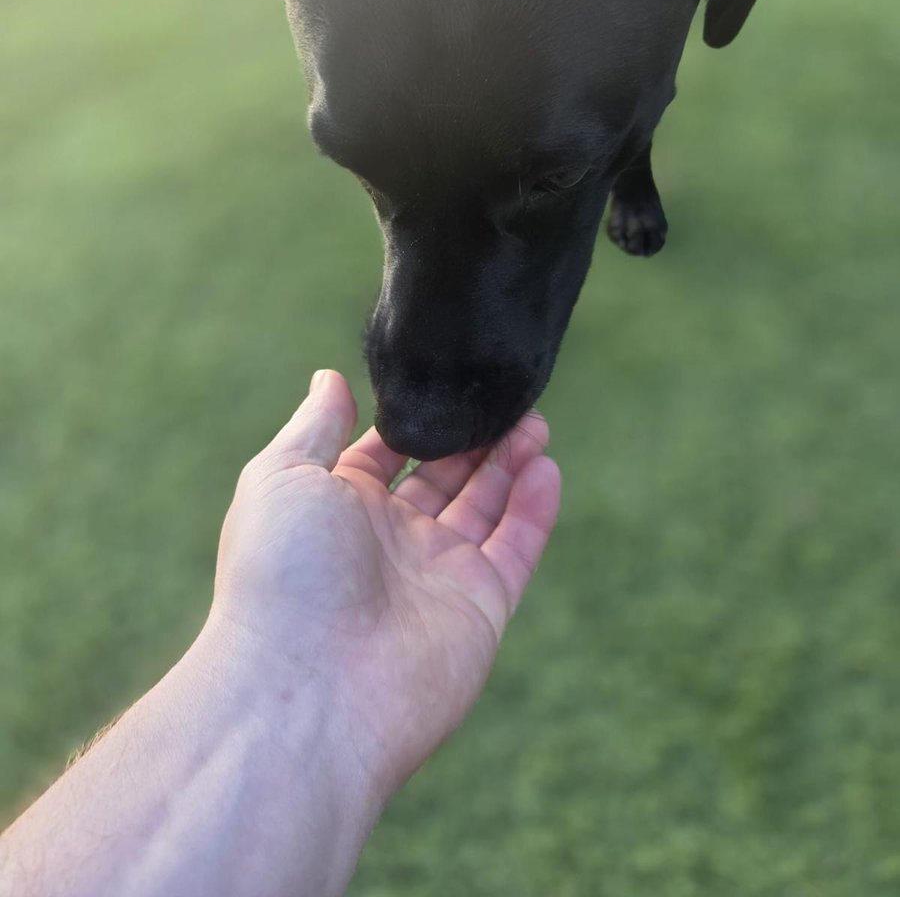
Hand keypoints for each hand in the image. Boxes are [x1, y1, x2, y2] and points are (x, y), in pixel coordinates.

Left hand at [212, 370, 559, 798]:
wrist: (309, 688)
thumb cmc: (284, 574)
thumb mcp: (283, 476)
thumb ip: (316, 425)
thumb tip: (329, 378)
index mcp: (338, 509)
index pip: (385, 453)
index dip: (416, 419)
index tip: (446, 381)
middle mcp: (388, 541)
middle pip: (443, 476)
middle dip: (474, 437)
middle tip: (507, 398)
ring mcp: (436, 575)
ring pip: (485, 507)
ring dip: (511, 463)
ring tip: (534, 422)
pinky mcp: (479, 608)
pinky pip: (515, 550)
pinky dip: (534, 509)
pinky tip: (546, 467)